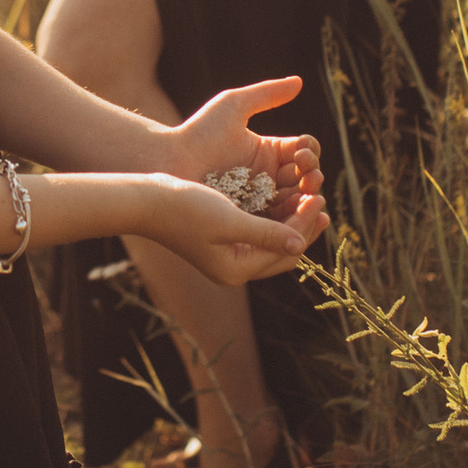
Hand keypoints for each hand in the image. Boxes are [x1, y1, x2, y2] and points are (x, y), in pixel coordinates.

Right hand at [137, 173, 326, 288]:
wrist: (146, 201)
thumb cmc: (184, 209)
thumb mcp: (229, 221)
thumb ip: (266, 234)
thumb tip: (300, 245)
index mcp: (236, 270)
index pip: (284, 252)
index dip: (305, 226)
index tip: (318, 199)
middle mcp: (234, 268)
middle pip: (281, 252)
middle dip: (303, 227)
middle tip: (321, 200)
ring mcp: (227, 254)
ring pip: (271, 240)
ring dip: (291, 220)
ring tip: (309, 197)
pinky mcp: (221, 238)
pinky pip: (258, 231)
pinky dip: (274, 216)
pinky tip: (283, 198)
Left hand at [163, 79, 324, 218]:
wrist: (170, 162)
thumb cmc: (198, 131)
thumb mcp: (233, 106)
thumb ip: (266, 94)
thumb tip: (299, 81)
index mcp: (268, 150)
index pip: (302, 151)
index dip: (308, 152)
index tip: (301, 152)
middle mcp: (268, 176)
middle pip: (304, 178)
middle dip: (312, 177)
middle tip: (309, 176)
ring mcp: (260, 200)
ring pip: (294, 202)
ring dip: (307, 200)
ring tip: (309, 196)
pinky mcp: (249, 219)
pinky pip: (276, 222)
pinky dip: (290, 220)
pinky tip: (296, 215)